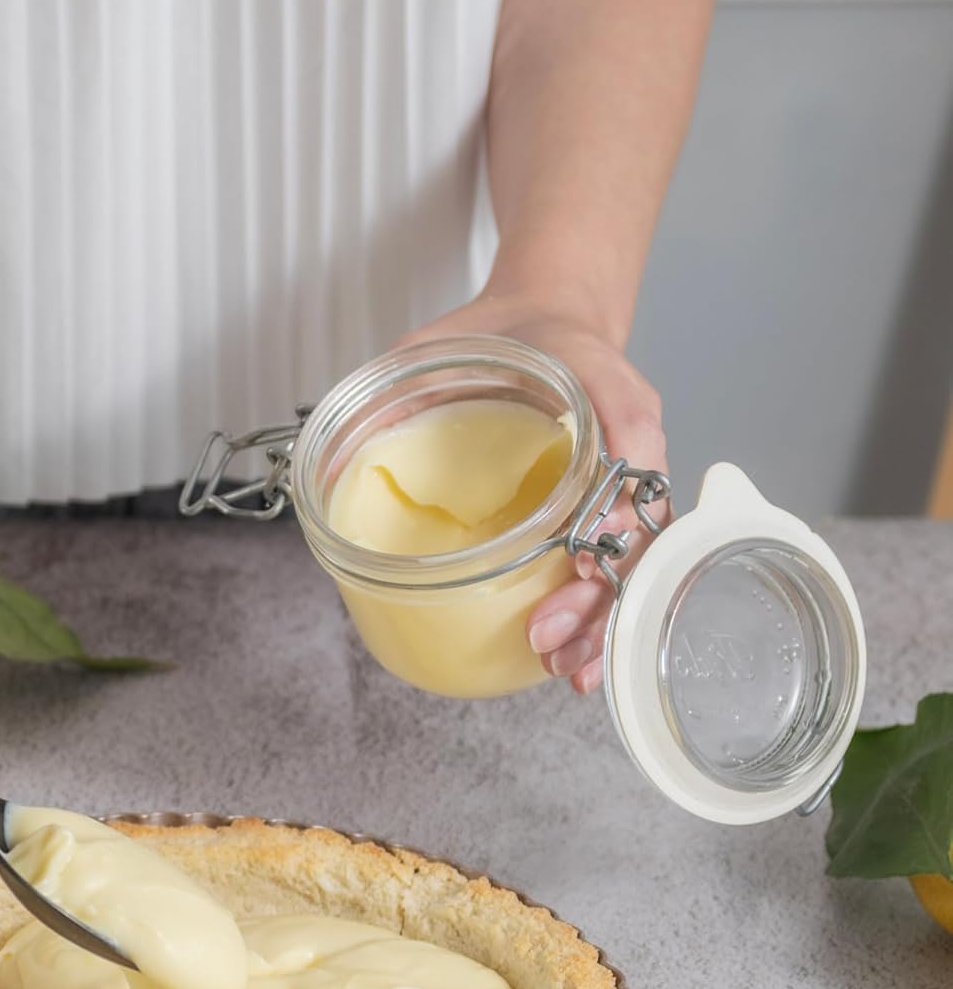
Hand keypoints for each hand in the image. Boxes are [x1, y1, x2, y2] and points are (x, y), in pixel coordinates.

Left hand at [400, 291, 669, 693]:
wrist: (545, 321)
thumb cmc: (507, 335)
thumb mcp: (449, 338)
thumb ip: (409, 378)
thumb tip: (350, 442)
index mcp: (605, 392)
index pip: (632, 446)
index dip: (612, 506)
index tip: (581, 559)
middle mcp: (628, 445)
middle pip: (638, 530)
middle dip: (596, 594)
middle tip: (546, 634)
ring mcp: (623, 485)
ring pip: (634, 563)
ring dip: (600, 620)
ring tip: (564, 667)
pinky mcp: (603, 514)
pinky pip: (614, 570)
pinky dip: (596, 617)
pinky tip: (570, 658)